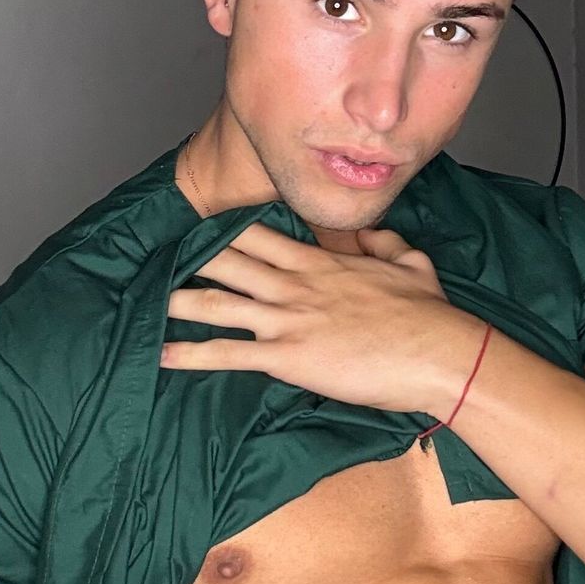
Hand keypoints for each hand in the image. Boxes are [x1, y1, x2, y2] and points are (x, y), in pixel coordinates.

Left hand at [158, 221, 485, 414]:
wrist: (438, 353)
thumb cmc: (430, 315)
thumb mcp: (411, 263)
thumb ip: (384, 244)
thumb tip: (370, 236)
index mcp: (321, 262)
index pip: (261, 236)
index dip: (225, 231)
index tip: (199, 227)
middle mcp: (296, 284)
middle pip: (228, 261)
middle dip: (190, 258)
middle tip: (157, 257)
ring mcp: (288, 319)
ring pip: (217, 302)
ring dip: (178, 300)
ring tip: (146, 299)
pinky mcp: (287, 356)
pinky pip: (227, 354)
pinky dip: (190, 354)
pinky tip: (161, 353)